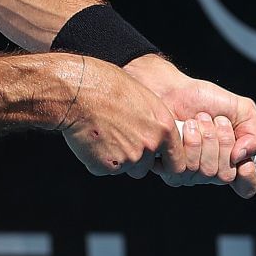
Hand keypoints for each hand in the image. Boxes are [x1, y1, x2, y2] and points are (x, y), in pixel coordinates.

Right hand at [57, 58, 178, 179]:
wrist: (79, 92)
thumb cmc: (107, 86)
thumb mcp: (143, 97)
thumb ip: (153, 121)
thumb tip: (154, 132)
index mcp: (163, 128)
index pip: (176, 161)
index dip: (165, 163)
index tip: (158, 161)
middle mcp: (149, 145)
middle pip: (145, 167)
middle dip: (134, 159)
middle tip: (117, 139)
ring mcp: (127, 158)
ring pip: (124, 168)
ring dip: (115, 159)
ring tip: (102, 135)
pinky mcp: (105, 166)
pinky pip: (103, 168)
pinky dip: (96, 159)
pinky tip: (91, 139)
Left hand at [123, 55, 255, 197]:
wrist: (172, 90)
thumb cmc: (204, 100)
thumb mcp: (242, 110)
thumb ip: (254, 135)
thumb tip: (243, 157)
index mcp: (230, 161)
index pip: (245, 186)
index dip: (247, 177)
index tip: (243, 159)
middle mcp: (210, 172)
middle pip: (226, 175)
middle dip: (224, 142)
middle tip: (216, 123)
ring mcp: (189, 173)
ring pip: (207, 171)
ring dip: (207, 138)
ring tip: (200, 122)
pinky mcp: (169, 167)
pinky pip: (186, 167)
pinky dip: (192, 141)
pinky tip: (187, 128)